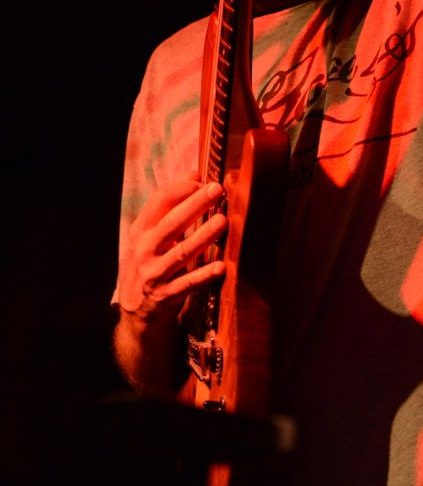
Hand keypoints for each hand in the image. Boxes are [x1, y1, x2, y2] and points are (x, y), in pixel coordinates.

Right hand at [117, 177, 226, 328]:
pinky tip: (221, 267)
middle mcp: (144, 250)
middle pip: (171, 223)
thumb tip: (195, 175)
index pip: (159, 202)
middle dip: (194, 205)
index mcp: (141, 231)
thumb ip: (171, 207)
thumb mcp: (152, 235)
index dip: (181, 189)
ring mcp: (154, 274)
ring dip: (203, 237)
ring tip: (222, 222)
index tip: (203, 180)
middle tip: (216, 190)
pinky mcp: (165, 296)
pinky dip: (204, 275)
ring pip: (181, 252)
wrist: (136, 311)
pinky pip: (187, 284)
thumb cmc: (151, 263)